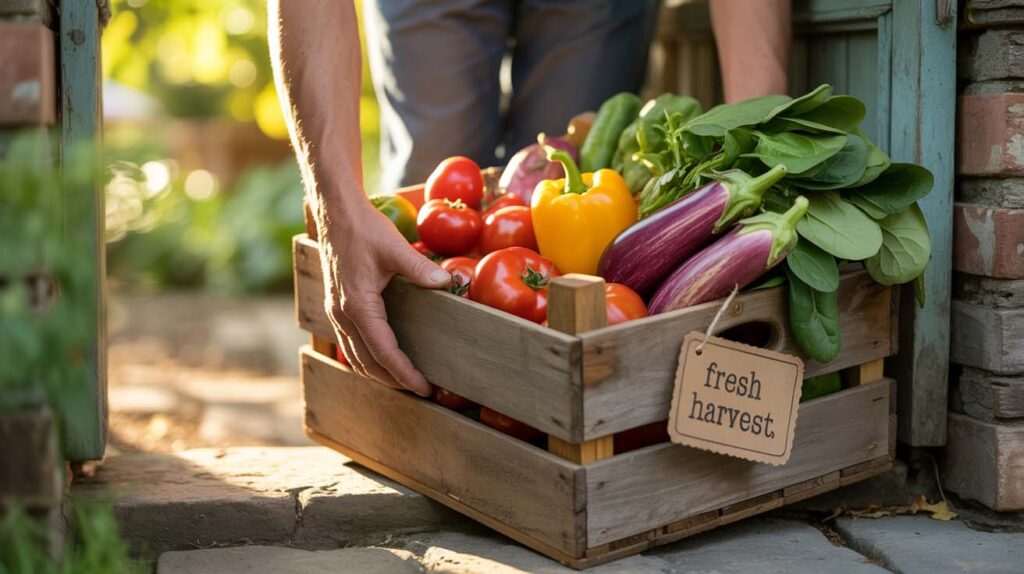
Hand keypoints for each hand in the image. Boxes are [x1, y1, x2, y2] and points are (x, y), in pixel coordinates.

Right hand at [317, 199, 449, 395]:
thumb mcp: (395, 247)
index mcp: (357, 306)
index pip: (383, 353)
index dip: (404, 374)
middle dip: (393, 381)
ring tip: (406, 378)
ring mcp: (336, 312)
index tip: (424, 387)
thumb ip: (420, 268)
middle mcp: (342, 315)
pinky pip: (351, 343)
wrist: (335, 213)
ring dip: (379, 372)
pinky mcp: (337, 306)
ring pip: (355, 356)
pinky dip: (368, 357)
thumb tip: (447, 282)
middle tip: (421, 389)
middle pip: (367, 364)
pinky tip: (386, 355)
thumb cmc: (364, 228)